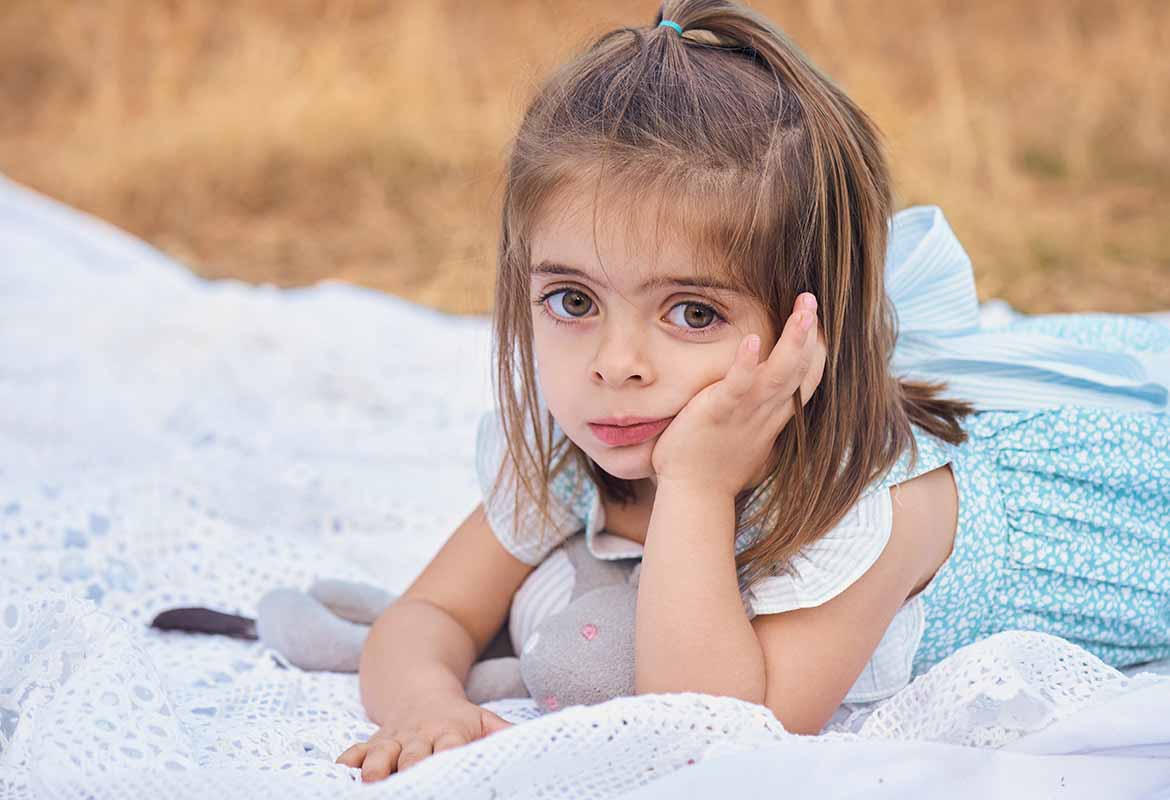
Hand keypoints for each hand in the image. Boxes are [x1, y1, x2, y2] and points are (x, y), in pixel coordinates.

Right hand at [335, 691, 512, 781]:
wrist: (417, 689)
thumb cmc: (458, 716)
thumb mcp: (483, 720)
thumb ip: (504, 734)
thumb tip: (539, 742)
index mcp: (450, 732)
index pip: (451, 747)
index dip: (448, 758)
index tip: (450, 771)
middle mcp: (419, 738)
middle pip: (414, 755)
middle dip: (410, 769)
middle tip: (409, 786)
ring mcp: (394, 740)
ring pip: (381, 754)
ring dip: (376, 767)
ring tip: (372, 781)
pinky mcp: (373, 743)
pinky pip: (356, 751)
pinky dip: (348, 762)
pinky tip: (340, 774)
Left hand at [650, 292, 825, 497]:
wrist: (695, 496)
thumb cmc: (715, 466)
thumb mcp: (747, 437)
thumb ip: (757, 415)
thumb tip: (763, 404)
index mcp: (773, 414)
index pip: (804, 379)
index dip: (815, 351)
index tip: (820, 323)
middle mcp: (767, 411)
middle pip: (800, 368)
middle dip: (810, 333)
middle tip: (812, 298)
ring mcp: (745, 412)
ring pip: (779, 373)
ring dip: (794, 340)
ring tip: (804, 309)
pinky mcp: (719, 413)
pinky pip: (737, 386)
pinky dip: (747, 364)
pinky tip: (751, 340)